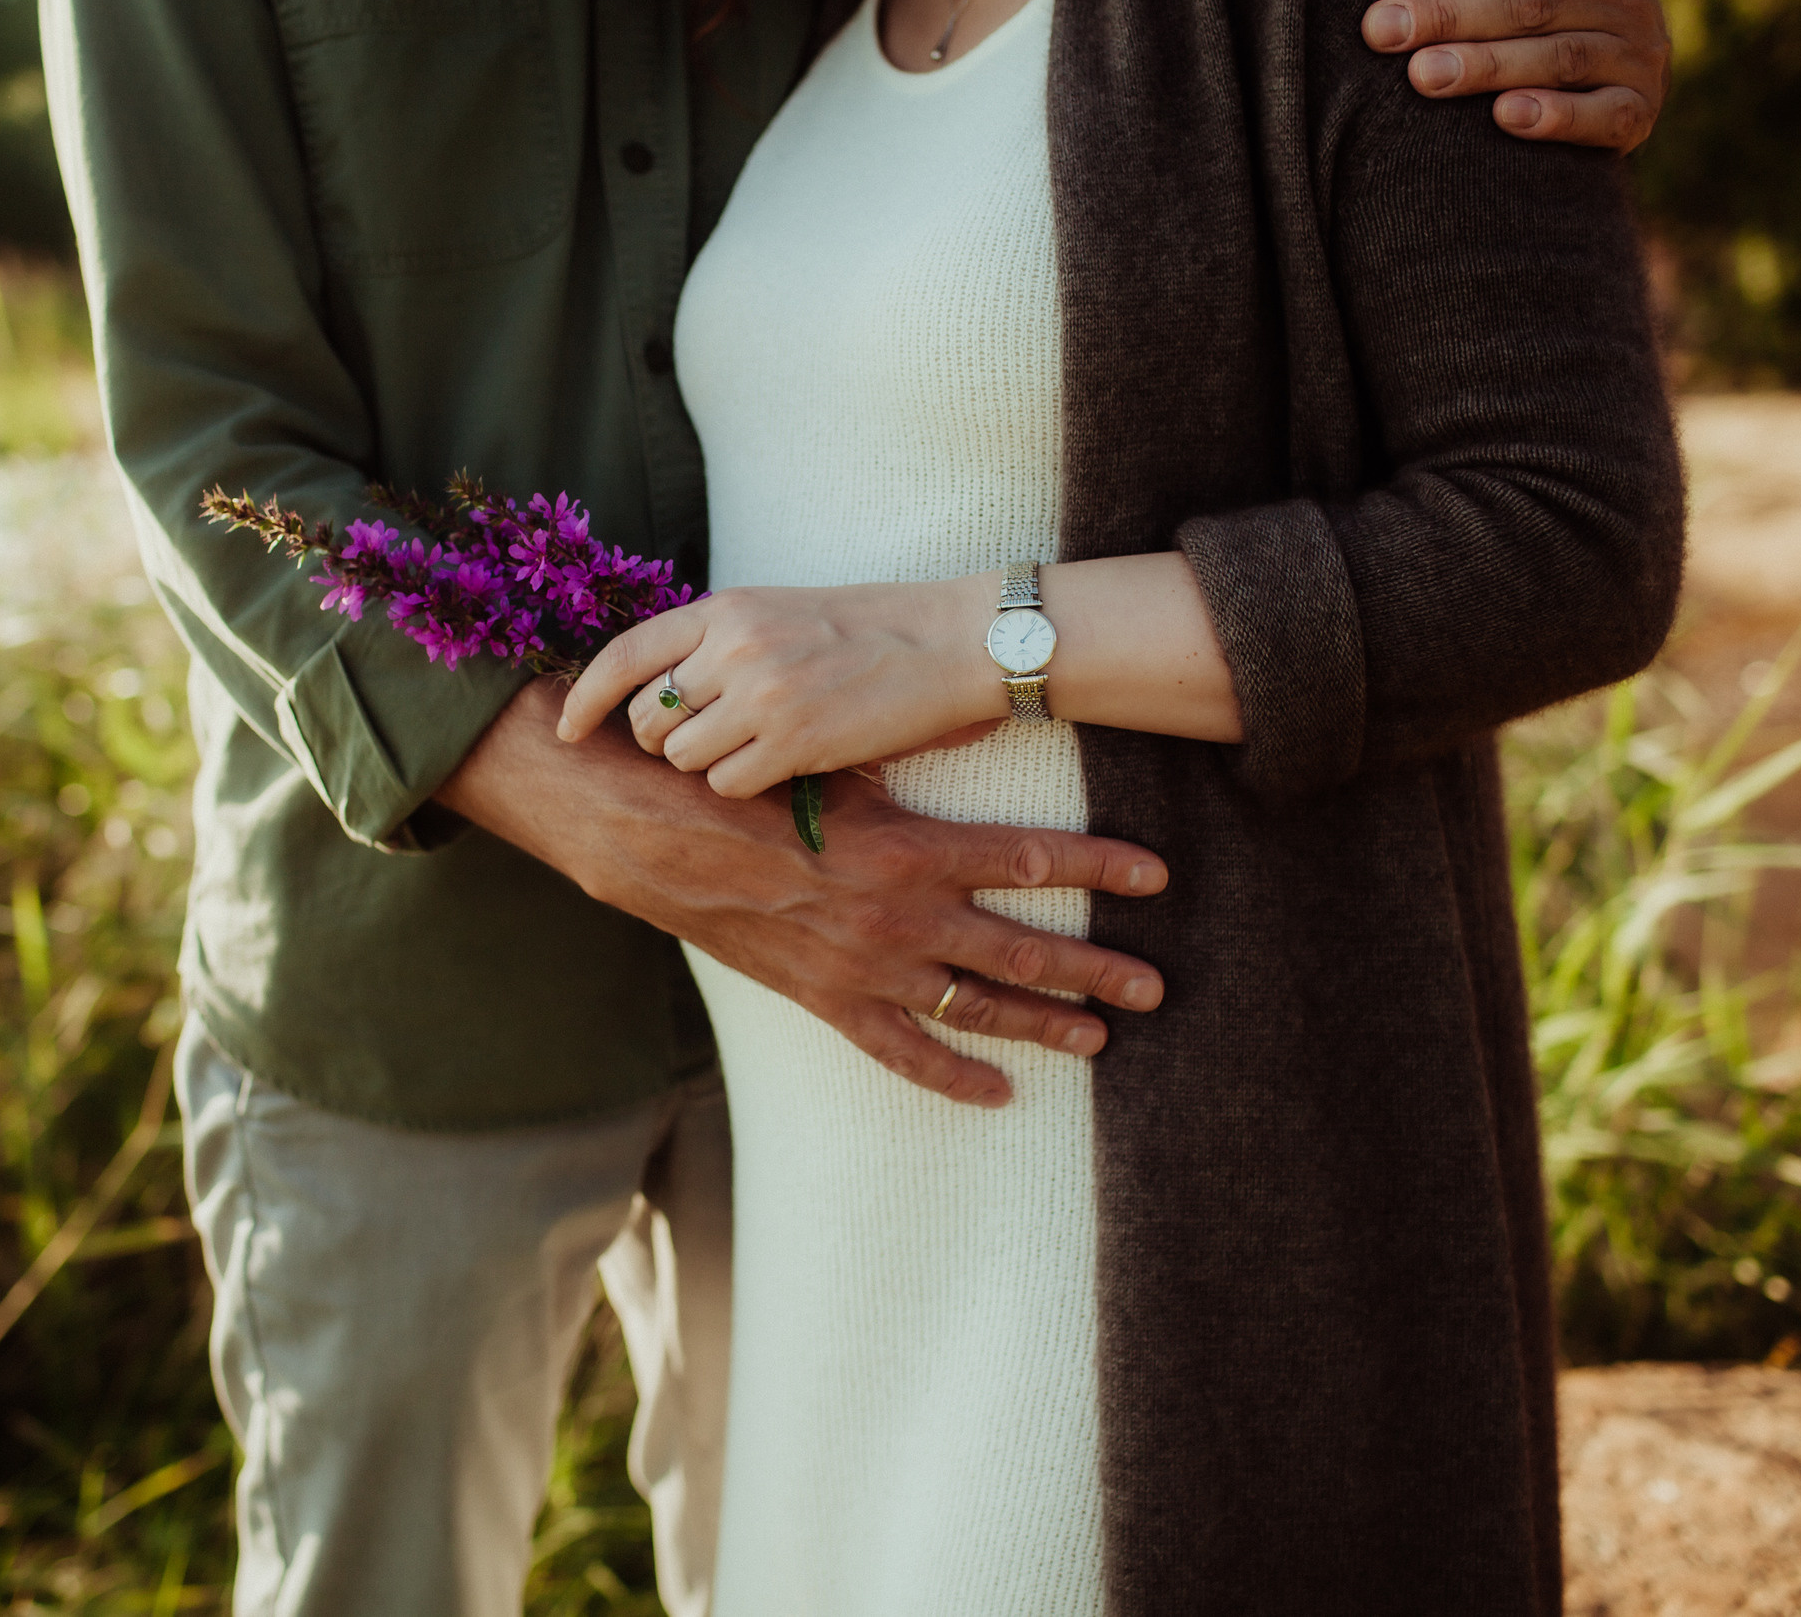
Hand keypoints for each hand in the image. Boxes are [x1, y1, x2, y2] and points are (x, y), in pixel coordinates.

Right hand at [441, 681, 1167, 1107]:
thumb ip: (916, 741)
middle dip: (1096, 969)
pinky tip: (999, 1092)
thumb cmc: (743, 778)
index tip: (1155, 877)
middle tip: (1156, 985)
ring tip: (1104, 1037)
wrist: (644, 832)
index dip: (1099, 868)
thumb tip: (993, 709)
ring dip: (1044, 1024)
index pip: (1027, 860)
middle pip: (1022, 949)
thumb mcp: (835, 750)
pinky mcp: (823, 1000)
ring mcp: (862, 968)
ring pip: (974, 1007)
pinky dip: (952, 1077)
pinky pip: (900, 1054)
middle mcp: (896, 916)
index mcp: (905, 847)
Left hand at [557, 578, 1000, 800]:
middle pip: (647, 721)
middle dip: (665, 742)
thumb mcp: (779, 611)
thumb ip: (718, 641)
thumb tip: (659, 691)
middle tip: (712, 739)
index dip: (584, 699)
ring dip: (711, 766)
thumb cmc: (869, 628)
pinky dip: (748, 786)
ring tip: (761, 746)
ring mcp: (760, 697)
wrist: (948, 641)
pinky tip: (786, 764)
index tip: (565, 731)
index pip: (624, 655)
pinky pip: (729, 786)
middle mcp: (732, 649)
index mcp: (724, 610)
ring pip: (683, 760)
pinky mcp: (793, 743)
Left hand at [1362, 0, 1670, 153]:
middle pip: (1529, 0)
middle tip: (1384, 32)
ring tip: (1423, 75)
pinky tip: (1504, 116)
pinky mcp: (1637, 110)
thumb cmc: (1552, 20)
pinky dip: (1554, 116)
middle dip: (1449, 15)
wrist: (1627, 84)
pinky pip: (1601, 114)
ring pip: (1560, 57)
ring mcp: (1635, 53)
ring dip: (1487, 66)